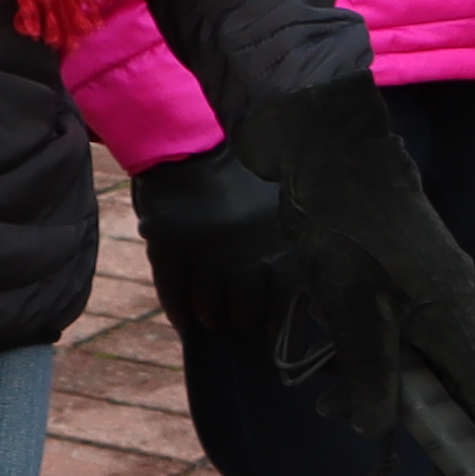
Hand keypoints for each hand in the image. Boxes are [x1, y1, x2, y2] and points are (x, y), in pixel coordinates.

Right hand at [127, 147, 292, 313]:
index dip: (279, 322)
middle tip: (239, 319)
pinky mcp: (169, 246)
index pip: (286, 300)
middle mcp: (242, 250)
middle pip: (243, 309)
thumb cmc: (243, 177)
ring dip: (210, 315)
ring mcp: (203, 250)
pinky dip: (178, 311)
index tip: (274, 332)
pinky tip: (183, 321)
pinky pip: (172, 292)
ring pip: (207, 306)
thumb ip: (292, 246)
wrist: (191, 142)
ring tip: (212, 317)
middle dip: (241, 317)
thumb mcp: (281, 204)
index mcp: (277, 240)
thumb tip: (306, 298)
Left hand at [228, 78, 474, 466]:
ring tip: (352, 422)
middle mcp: (455, 311)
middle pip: (472, 396)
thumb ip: (367, 366)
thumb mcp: (347, 299)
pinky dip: (381, 376)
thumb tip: (380, 426)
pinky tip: (335, 386)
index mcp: (454, 314)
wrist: (330, 154)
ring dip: (404, 409)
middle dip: (460, 451)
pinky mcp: (406, 292)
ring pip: (432, 375)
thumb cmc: (342, 221)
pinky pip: (407, 350)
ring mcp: (433, 300)